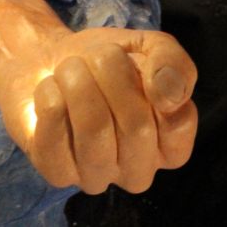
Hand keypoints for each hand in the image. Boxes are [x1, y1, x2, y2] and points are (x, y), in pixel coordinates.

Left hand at [0, 26, 198, 193]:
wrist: (49, 60)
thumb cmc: (107, 62)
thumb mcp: (151, 48)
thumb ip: (174, 65)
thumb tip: (170, 97)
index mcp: (170, 149)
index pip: (177, 123)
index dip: (154, 81)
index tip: (134, 61)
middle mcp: (138, 173)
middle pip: (136, 126)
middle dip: (112, 74)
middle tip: (97, 55)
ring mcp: (97, 178)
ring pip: (94, 129)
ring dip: (78, 81)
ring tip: (71, 67)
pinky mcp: (57, 173)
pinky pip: (53, 133)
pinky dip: (50, 95)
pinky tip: (51, 88)